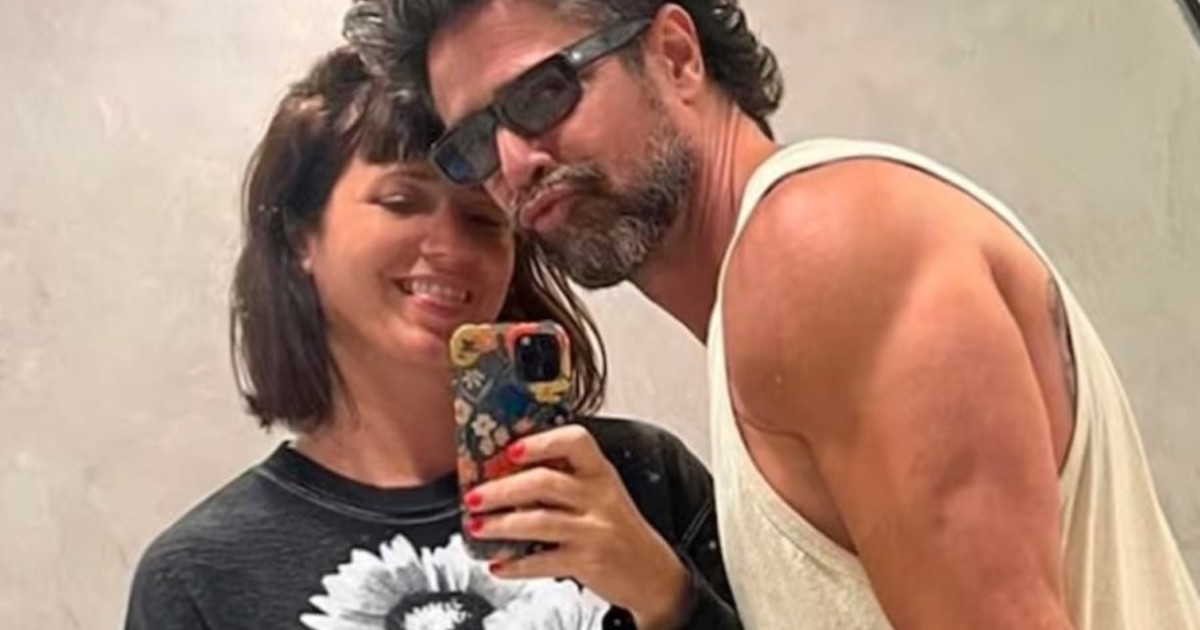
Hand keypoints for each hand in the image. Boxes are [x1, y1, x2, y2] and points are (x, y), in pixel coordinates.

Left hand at [464, 424, 689, 629]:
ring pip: (538, 521)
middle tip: (474, 495)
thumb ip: (565, 478)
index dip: (540, 443)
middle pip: (544, 482)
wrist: (654, 572)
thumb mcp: (601, 493)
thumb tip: (505, 472)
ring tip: (477, 526)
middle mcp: (598, 497)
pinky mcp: (586, 562)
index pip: (575, 441)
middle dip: (501, 490)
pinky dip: (515, 565)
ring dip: (500, 525)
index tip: (511, 449)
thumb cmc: (618, 527)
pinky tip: (498, 564)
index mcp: (600, 472)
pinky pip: (543, 561)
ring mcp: (593, 530)